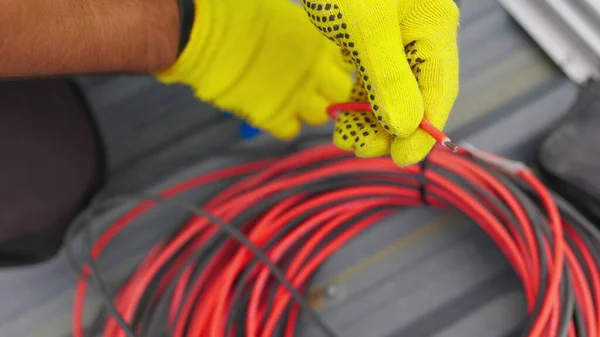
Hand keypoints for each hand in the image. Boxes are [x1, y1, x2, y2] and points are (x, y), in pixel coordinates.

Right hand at [155, 0, 352, 139]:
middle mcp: (316, 73)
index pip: (347, 67)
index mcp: (321, 45)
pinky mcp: (275, 117)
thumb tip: (310, 51)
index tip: (324, 71)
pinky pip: (291, 130)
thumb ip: (307, 40)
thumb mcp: (288, 19)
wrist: (209, 34)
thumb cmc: (243, 14)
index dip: (335, 71)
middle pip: (340, 95)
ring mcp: (297, 97)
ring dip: (308, 110)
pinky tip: (272, 110)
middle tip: (311, 89)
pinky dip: (283, 124)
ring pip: (319, 116)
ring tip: (289, 100)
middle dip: (329, 94)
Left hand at [303, 0, 459, 165]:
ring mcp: (393, 34)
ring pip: (389, 89)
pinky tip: (343, 117)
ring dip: (370, 118)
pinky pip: (370, 76)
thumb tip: (406, 128)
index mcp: (433, 26)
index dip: (423, 131)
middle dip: (389, 128)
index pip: (440, 89)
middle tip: (362, 149)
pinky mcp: (368, 35)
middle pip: (415, 94)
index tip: (402, 159)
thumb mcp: (365, 27)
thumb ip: (387, 76)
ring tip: (345, 138)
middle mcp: (419, 32)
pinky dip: (358, 99)